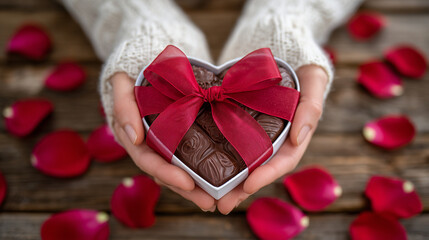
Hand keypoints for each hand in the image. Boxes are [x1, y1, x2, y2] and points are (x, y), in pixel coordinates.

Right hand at [110, 72, 216, 211]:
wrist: (144, 68)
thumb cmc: (131, 75)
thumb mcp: (122, 84)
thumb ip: (123, 106)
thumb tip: (134, 136)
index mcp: (132, 137)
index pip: (148, 161)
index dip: (167, 173)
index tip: (188, 183)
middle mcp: (147, 146)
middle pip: (166, 174)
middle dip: (187, 190)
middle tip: (209, 203)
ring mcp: (162, 146)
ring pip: (178, 172)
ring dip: (197, 189)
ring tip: (218, 201)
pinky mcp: (177, 141)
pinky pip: (188, 160)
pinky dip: (201, 173)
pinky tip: (219, 183)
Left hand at [216, 65, 328, 213]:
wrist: (286, 53)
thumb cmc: (304, 66)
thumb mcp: (314, 81)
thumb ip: (311, 106)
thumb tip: (299, 138)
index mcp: (296, 134)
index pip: (283, 161)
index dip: (266, 175)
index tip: (247, 185)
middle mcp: (277, 139)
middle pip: (260, 169)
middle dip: (242, 189)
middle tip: (222, 205)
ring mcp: (260, 133)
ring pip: (245, 163)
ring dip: (229, 182)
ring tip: (210, 197)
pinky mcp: (244, 124)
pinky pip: (232, 144)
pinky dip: (221, 159)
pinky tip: (205, 169)